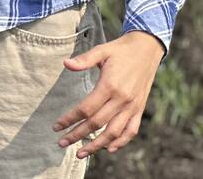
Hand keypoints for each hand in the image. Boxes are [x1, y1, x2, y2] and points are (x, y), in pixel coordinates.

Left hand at [53, 31, 164, 157]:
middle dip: (78, 135)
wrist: (146, 50)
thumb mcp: (101, 50)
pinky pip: (131, 131)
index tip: (56, 127)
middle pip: (97, 124)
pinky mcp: (139, 109)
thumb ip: (83, 59)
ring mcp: (132, 107)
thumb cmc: (119, 50)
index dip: (70, 119)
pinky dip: (121, 142)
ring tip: (81, 153)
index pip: (86, 109)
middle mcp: (122, 100)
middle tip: (62, 143)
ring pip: (114, 132)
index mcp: (110, 86)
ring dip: (97, 145)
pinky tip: (109, 149)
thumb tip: (65, 64)